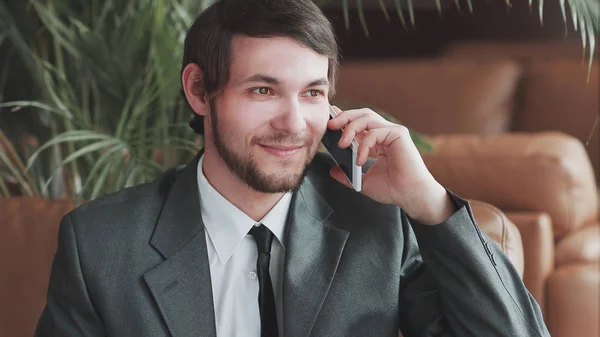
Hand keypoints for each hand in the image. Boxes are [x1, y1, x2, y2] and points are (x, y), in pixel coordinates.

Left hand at [327, 106, 455, 223]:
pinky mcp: (399, 135)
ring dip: (351, 128)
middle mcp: (386, 133)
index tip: (330, 121)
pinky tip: (361, 160)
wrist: (411, 196)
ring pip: (367, 118)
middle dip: (344, 117)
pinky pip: (375, 132)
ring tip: (342, 144)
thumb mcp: (363, 182)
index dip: (344, 118)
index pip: (359, 122)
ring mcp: (393, 132)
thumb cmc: (393, 189)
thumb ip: (348, 175)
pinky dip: (364, 145)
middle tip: (330, 125)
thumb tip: (332, 170)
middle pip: (362, 114)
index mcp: (378, 140)